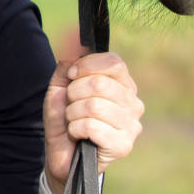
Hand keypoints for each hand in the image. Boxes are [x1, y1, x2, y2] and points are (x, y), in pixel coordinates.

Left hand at [42, 50, 142, 188]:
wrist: (61, 156)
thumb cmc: (65, 119)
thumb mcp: (61, 86)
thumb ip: (69, 62)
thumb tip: (75, 38)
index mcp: (123, 85)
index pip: (114, 63)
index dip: (87, 66)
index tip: (71, 76)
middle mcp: (133, 103)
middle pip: (101, 84)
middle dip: (74, 93)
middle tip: (71, 106)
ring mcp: (131, 125)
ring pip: (94, 105)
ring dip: (73, 113)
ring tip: (74, 121)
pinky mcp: (123, 145)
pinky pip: (93, 126)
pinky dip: (76, 128)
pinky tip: (78, 135)